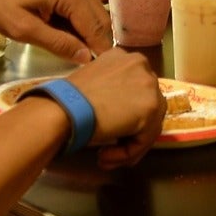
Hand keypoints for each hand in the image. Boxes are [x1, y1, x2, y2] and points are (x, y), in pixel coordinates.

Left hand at [0, 0, 110, 60]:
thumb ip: (58, 44)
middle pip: (100, 20)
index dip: (98, 51)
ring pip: (94, 14)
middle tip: (83, 63)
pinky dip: (78, 23)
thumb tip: (86, 58)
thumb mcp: (23, 29)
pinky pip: (83, 7)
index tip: (98, 71)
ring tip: (70, 49)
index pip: (95, 28)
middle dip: (95, 42)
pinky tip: (64, 33)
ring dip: (87, 33)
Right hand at [63, 50, 164, 167]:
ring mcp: (150, 86)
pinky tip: (104, 155)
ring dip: (126, 146)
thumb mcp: (94, 83)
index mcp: (127, 59)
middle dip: (128, 132)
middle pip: (146, 108)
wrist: (63, 108)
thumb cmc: (68, 99)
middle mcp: (143, 66)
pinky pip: (144, 139)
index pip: (136, 92)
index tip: (107, 129)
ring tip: (104, 157)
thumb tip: (119, 112)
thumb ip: (112, 90)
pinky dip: (126, 153)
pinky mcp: (151, 107)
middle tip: (107, 149)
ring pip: (148, 125)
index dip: (124, 115)